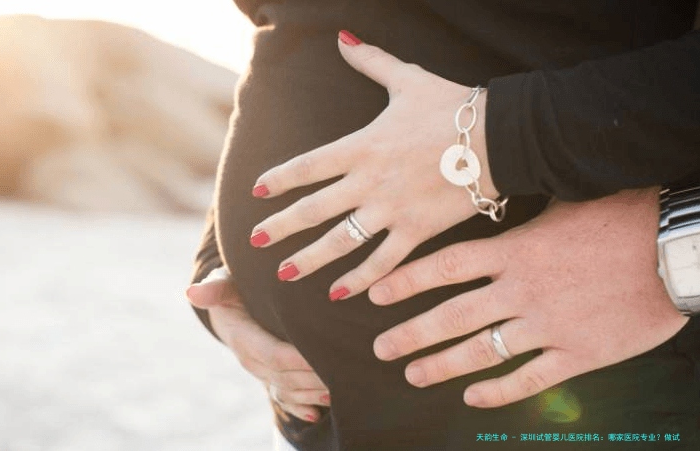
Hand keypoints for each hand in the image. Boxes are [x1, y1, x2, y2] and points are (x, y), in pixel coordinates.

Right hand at [186, 268, 329, 421]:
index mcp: (242, 339)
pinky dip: (300, 407)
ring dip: (312, 393)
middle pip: (285, 376)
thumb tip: (191, 292)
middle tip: (345, 370)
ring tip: (340, 387)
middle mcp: (251, 361)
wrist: (228, 307)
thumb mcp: (224, 284)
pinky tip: (316, 413)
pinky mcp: (269, 377)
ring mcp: (260, 372)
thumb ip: (214, 288)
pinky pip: (283, 397)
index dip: (300, 358)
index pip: (274, 354)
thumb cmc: (233, 287)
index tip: (325, 353)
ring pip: (287, 389)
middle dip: (314, 377)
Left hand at [248, 30, 498, 300]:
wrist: (499, 138)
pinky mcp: (417, 230)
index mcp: (362, 146)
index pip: (308, 166)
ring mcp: (392, 209)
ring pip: (341, 241)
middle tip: (254, 241)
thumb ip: (371, 61)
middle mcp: (370, 181)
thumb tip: (343, 37)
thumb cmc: (453, 107)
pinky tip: (339, 294)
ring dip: (310, 259)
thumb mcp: (408, 79)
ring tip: (284, 273)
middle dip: (281, 226)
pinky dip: (361, 280)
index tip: (257, 192)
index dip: (280, 179)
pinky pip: (383, 261)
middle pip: (314, 209)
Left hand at [368, 188, 687, 407]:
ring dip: (442, 365)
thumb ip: (525, 210)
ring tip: (412, 374)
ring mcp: (548, 325)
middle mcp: (522, 290)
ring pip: (482, 351)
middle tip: (380, 348)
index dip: (405, 282)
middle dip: (411, 333)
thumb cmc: (623, 216)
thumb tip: (494, 193)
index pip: (445, 267)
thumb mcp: (565, 201)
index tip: (375, 294)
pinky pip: (530, 378)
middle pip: (452, 316)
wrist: (676, 248)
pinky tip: (473, 398)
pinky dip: (499, 391)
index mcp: (515, 251)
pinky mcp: (579, 353)